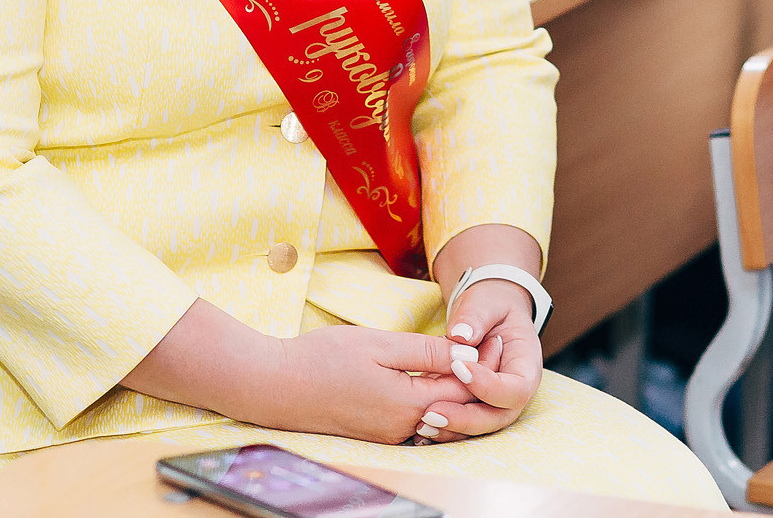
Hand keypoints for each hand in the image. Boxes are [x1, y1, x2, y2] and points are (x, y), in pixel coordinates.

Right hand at [254, 325, 475, 444]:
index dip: (484, 365)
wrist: (275, 387)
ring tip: (469, 358)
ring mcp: (389, 434)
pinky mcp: (377, 433)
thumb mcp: (379, 344)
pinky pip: (418, 419)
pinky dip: (434, 399)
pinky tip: (435, 375)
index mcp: (406, 404)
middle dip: (478, 378)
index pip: (464, 390)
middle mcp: (402, 428)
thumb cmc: (322, 359)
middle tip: (492, 346)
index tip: (497, 338)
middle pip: (456, 407)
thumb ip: (426, 352)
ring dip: (458, 390)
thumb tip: (467, 354)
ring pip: (439, 416)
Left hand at [413, 279, 542, 442]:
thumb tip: (461, 336)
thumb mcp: (486, 302)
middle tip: (430, 413)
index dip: (488, 385)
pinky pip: (463, 424)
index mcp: (526, 366)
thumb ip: (476, 317)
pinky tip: (418, 427)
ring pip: (478, 426)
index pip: (515, 389)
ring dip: (451, 429)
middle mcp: (513, 392)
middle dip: (465, 419)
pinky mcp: (475, 408)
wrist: (487, 314)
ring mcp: (495, 404)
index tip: (458, 367)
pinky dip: (443, 428)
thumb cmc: (490, 306)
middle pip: (497, 417)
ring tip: (422, 424)